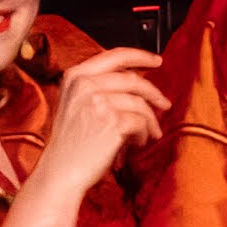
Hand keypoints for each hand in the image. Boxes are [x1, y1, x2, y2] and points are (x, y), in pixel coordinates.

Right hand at [35, 42, 169, 198]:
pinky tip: (137, 142)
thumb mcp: (76, 104)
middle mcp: (85, 84)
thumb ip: (99, 87)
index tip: (156, 61)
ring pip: (140, 103)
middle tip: (165, 104)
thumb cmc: (71, 143)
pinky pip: (142, 122)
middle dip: (154, 93)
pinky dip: (144, 133)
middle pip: (134, 79)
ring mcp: (99, 102)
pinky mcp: (112, 122)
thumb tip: (138, 81)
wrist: (61, 171)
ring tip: (148, 133)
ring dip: (149, 120)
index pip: (115, 55)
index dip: (141, 56)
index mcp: (76, 76)